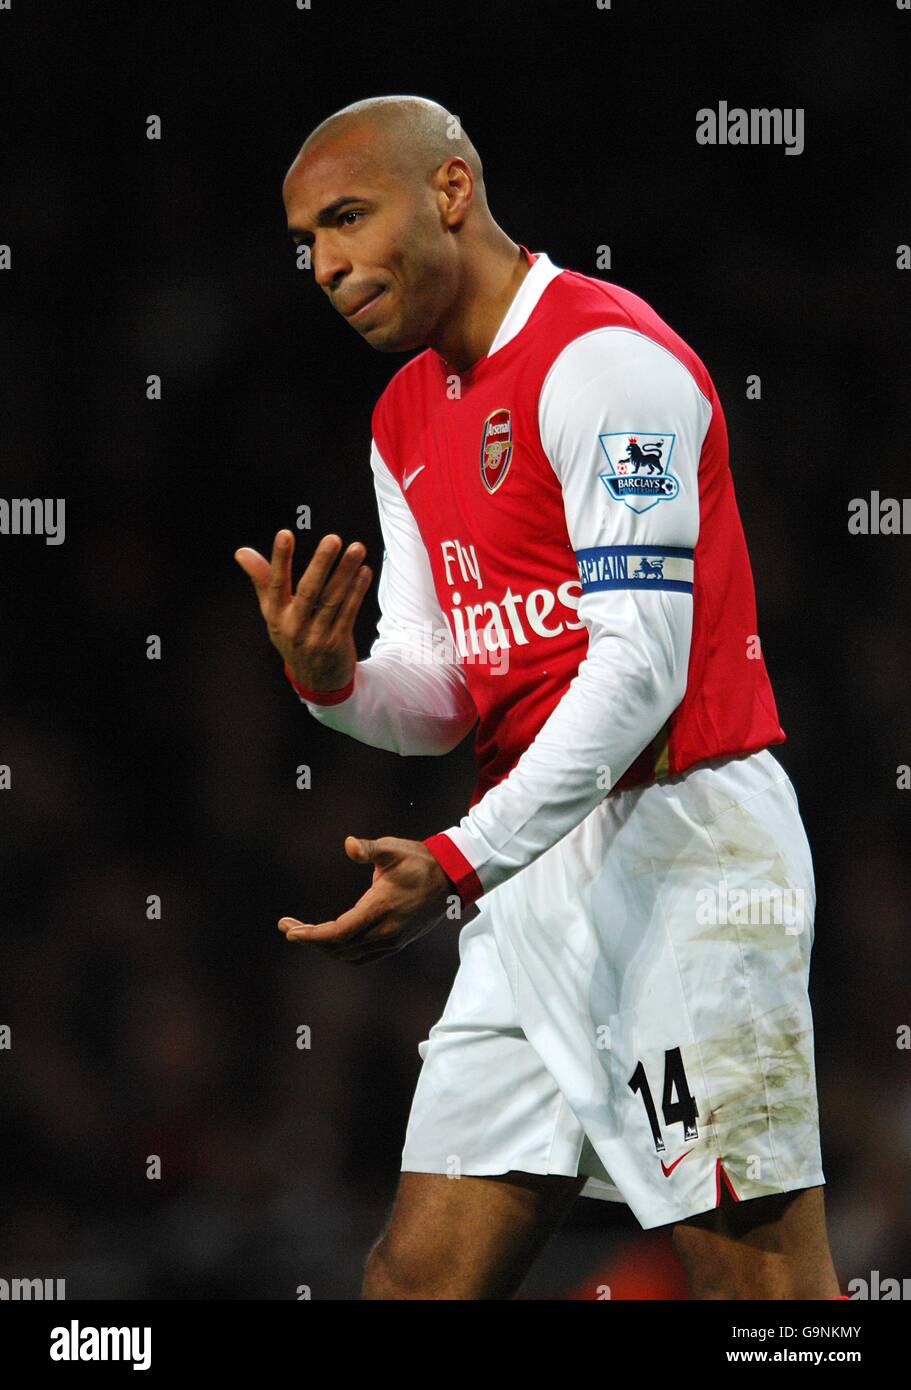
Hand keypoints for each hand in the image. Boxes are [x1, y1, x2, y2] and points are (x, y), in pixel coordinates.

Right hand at [234, 530, 372, 691]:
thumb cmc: (292, 635)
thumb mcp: (272, 612)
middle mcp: (293, 626)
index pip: (275, 583)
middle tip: (332, 539)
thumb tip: (241, 551)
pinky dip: (357, 591)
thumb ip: (261, 580)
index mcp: (275, 615)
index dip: (279, 559)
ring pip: (332, 600)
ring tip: (357, 549)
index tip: (284, 533)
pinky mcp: (337, 642)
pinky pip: (348, 613)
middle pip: (308, 591)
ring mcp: (316, 636)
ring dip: (345, 573)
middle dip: (321, 564)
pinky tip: (364, 571)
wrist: (315, 680)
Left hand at [278, 836, 453, 963]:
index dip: (312, 936)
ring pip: (349, 956)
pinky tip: (329, 939)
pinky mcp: (395, 943)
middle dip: (310, 940)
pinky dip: (341, 951)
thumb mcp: (393, 848)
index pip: (339, 932)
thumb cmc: (419, 860)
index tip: (290, 932)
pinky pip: (361, 957)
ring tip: (303, 932)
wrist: (452, 879)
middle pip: (339, 947)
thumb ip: (369, 849)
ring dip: (324, 947)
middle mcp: (385, 931)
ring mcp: (392, 940)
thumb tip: (348, 844)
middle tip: (287, 926)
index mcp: (380, 908)